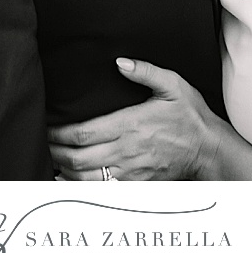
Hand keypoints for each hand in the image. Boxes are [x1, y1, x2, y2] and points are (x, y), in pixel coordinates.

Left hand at [47, 58, 221, 180]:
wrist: (208, 150)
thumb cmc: (190, 116)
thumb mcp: (173, 85)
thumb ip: (146, 72)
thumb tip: (120, 62)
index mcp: (130, 125)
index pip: (84, 133)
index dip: (60, 133)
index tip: (48, 129)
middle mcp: (126, 150)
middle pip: (78, 158)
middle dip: (56, 152)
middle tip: (42, 144)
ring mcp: (131, 171)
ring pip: (87, 178)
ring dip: (65, 171)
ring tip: (52, 160)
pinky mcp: (136, 185)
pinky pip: (103, 190)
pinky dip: (83, 187)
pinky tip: (71, 180)